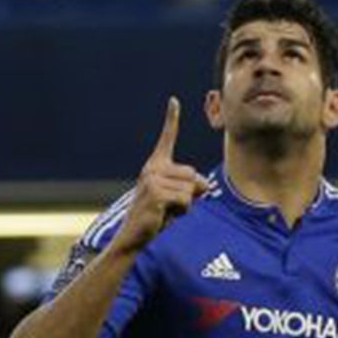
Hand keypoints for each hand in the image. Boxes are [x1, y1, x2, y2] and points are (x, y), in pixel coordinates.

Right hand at [113, 98, 211, 253]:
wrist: (133, 237)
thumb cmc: (155, 218)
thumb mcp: (176, 199)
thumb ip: (191, 187)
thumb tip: (204, 185)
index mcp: (155, 166)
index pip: (166, 139)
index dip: (171, 119)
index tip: (174, 101)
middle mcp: (152, 169)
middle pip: (192, 174)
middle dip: (191, 193)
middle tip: (171, 207)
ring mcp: (152, 180)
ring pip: (191, 189)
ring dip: (185, 205)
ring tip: (166, 212)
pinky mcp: (156, 194)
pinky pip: (185, 200)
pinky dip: (182, 212)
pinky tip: (164, 216)